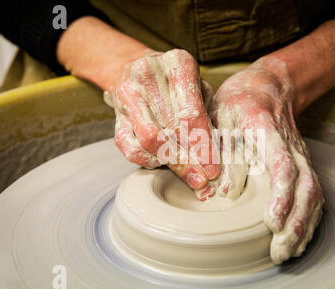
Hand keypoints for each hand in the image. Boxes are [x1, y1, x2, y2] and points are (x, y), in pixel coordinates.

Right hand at [104, 49, 219, 189]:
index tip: (213, 167)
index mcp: (177, 63)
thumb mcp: (200, 87)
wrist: (136, 67)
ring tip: (188, 175)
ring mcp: (127, 94)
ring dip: (171, 162)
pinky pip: (129, 147)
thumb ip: (209, 115)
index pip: (192, 113)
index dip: (203, 145)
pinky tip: (163, 162)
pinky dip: (148, 160)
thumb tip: (219, 152)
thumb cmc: (177, 82)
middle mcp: (148, 75)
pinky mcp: (115, 114)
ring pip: (149, 139)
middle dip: (190, 160)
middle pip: (171, 128)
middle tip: (202, 179)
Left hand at [198, 55, 323, 263]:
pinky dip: (308, 220)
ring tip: (287, 253)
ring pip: (314, 194)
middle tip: (279, 252)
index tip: (271, 223)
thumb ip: (223, 151)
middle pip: (305, 187)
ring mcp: (301, 157)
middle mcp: (292, 147)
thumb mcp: (220, 117)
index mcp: (268, 130)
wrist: (269, 86)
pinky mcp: (303, 166)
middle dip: (296, 223)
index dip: (281, 196)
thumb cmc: (238, 102)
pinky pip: (313, 195)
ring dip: (303, 227)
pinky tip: (297, 239)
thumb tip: (224, 193)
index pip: (283, 166)